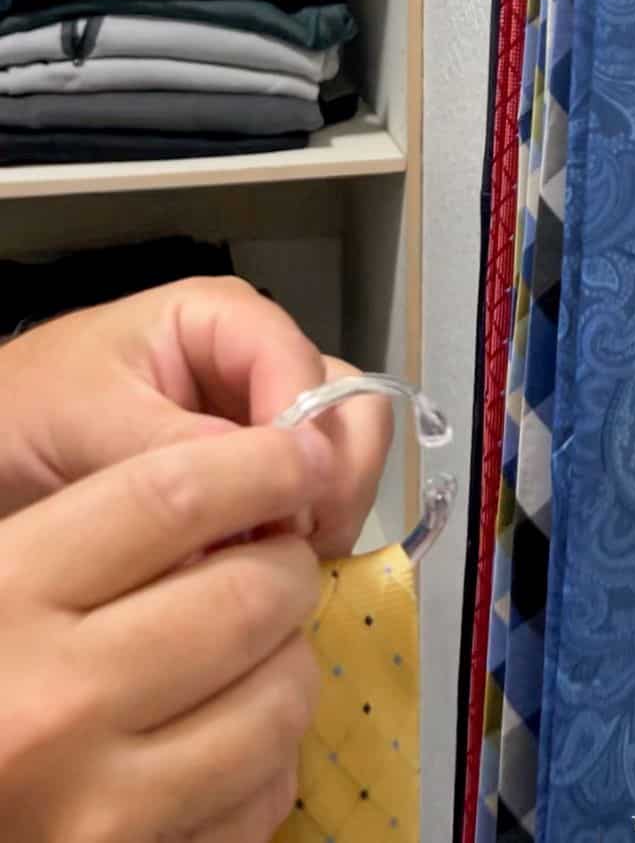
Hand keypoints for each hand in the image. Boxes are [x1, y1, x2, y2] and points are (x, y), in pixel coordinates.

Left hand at [0, 277, 392, 556]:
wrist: (3, 448)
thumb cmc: (31, 410)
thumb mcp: (87, 419)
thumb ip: (174, 446)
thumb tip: (272, 486)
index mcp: (224, 320)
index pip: (305, 368)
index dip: (306, 439)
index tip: (281, 512)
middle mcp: (262, 363)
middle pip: (351, 408)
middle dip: (335, 480)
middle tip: (294, 544)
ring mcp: (270, 418)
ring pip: (348, 456)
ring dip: (327, 512)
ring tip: (274, 560)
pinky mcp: (267, 469)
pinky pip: (319, 496)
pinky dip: (307, 534)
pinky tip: (263, 563)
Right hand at [0, 424, 331, 841]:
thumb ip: (85, 530)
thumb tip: (225, 487)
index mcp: (3, 596)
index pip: (171, 496)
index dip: (260, 463)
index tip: (299, 455)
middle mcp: (52, 704)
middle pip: (245, 597)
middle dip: (289, 564)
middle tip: (279, 560)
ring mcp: (98, 809)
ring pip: (277, 700)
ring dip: (293, 657)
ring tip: (262, 645)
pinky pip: (263, 795)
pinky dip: (272, 752)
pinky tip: (232, 729)